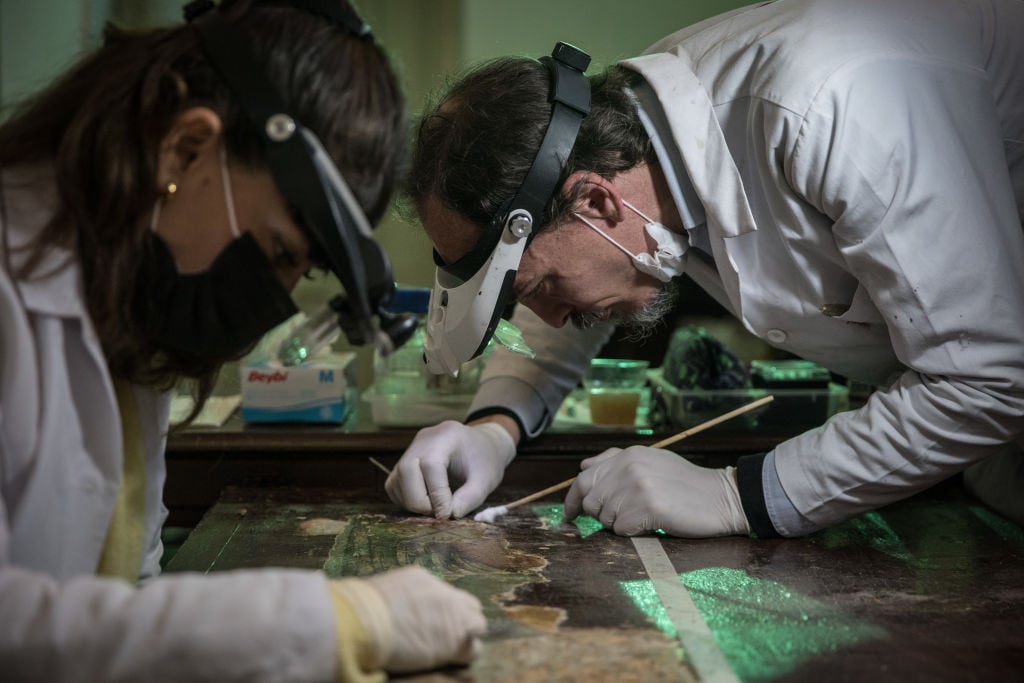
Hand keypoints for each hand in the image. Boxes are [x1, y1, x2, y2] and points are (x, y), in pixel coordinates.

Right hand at [334, 566, 485, 673]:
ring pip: (478, 625)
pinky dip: (465, 654)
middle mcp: (444, 594)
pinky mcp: (455, 642)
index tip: (432, 618)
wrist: (366, 622)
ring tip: (452, 648)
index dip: (441, 607)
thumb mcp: (386, 589)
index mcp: (424, 579)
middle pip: (469, 604)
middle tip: (448, 632)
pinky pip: (473, 650)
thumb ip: (401, 595)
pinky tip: (454, 659)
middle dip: (462, 617)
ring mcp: (454, 617)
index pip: (445, 592)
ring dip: (467, 635)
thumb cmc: (365, 607)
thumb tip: (397, 605)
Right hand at [385, 420, 515, 518]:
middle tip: (439, 514)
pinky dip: (405, 498)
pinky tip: (426, 502)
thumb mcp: (486, 480)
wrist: (482, 445)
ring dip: (411, 502)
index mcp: (447, 435)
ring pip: (396, 479)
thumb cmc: (485, 461)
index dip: (436, 494)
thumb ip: (470, 498)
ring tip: (435, 508)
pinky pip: (394, 483)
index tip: (447, 515)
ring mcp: (411, 449)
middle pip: (406, 470)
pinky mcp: (404, 461)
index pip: (431, 465)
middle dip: (419, 500)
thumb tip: (450, 515)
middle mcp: (424, 439)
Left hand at [563, 446, 750, 537]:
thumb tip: (584, 467)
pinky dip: (633, 532)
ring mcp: (638, 485)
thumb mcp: (651, 461)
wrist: (722, 496)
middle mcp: (629, 466)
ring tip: (644, 517)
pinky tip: (651, 524)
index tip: (570, 514)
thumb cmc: (686, 484)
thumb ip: (616, 462)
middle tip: (622, 518)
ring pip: (605, 517)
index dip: (572, 499)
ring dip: (619, 524)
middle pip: (591, 500)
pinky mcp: (648, 506)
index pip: (584, 477)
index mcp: (628, 454)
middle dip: (599, 515)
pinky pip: (621, 529)